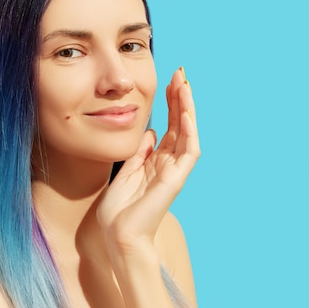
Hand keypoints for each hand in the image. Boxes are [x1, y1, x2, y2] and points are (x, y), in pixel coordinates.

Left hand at [97, 67, 199, 254]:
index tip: (169, 81)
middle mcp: (169, 163)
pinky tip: (186, 111)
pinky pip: (189, 151)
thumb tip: (149, 131)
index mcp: (157, 160)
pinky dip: (190, 131)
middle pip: (180, 124)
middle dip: (180, 98)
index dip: (170, 103)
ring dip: (187, 107)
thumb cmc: (119, 209)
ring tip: (184, 83)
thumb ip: (140, 151)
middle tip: (180, 73)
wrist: (118, 235)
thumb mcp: (127, 170)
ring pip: (188, 132)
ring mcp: (175, 170)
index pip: (169, 126)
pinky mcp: (176, 179)